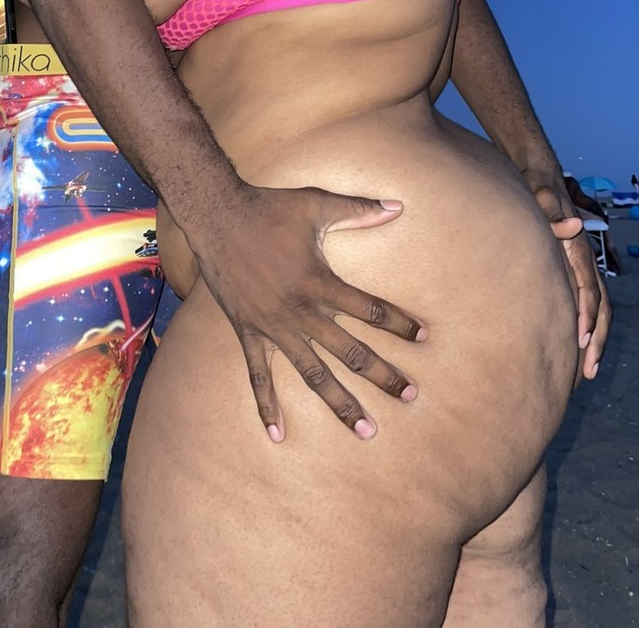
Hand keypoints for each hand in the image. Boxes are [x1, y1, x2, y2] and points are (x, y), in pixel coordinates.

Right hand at [191, 183, 424, 440]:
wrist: (215, 215)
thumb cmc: (268, 208)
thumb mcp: (316, 203)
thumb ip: (358, 209)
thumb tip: (399, 205)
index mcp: (318, 281)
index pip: (368, 309)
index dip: (398, 322)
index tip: (423, 337)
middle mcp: (298, 311)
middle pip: (349, 351)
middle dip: (382, 374)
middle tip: (410, 395)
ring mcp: (272, 326)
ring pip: (313, 374)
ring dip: (340, 403)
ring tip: (366, 429)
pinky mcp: (247, 331)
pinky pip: (258, 375)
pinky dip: (267, 405)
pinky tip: (277, 434)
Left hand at [523, 171, 610, 379]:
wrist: (542, 176)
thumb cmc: (538, 188)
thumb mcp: (542, 196)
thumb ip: (553, 211)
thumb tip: (572, 225)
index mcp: (578, 249)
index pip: (588, 288)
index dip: (586, 314)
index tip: (580, 340)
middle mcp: (585, 262)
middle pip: (601, 307)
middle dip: (597, 340)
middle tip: (588, 372)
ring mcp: (582, 268)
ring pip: (599, 310)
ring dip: (595, 340)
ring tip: (587, 372)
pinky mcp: (573, 270)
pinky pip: (587, 305)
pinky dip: (587, 328)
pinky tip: (575, 350)